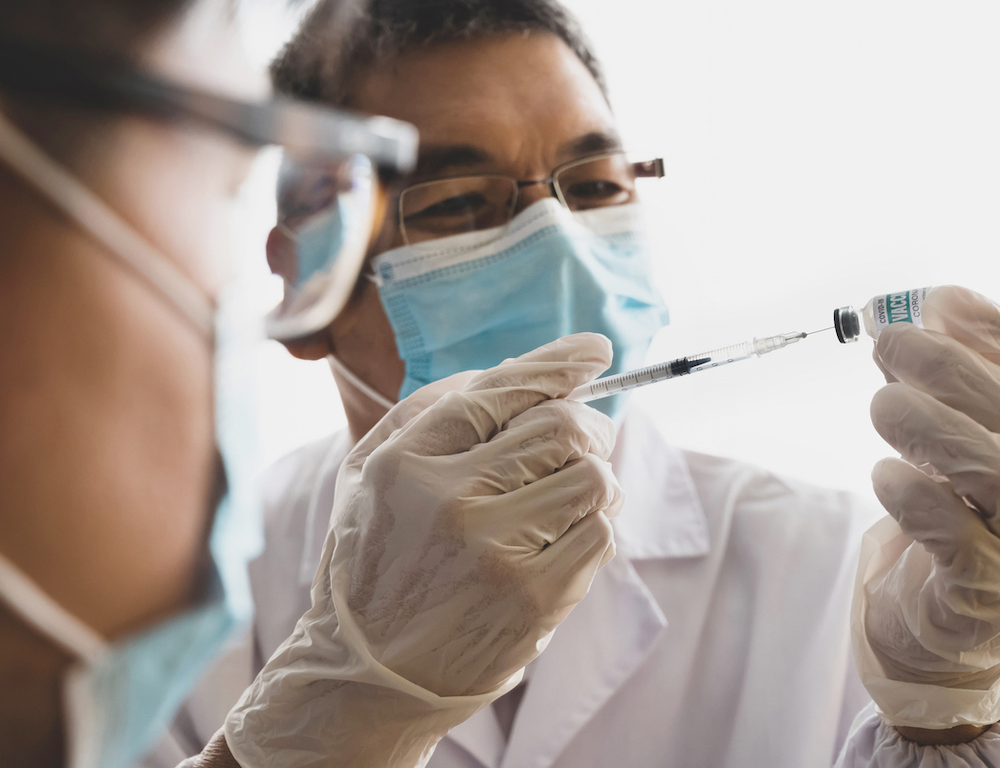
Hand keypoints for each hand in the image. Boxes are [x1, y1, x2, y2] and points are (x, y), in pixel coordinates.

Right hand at [224, 333, 622, 766]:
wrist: (369, 677)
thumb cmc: (376, 561)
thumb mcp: (370, 474)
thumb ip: (432, 411)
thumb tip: (523, 370)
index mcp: (404, 462)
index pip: (499, 390)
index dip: (558, 364)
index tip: (594, 352)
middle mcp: (448, 501)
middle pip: (561, 426)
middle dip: (589, 424)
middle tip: (588, 437)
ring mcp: (494, 554)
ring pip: (593, 477)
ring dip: (595, 479)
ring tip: (570, 496)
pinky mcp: (533, 600)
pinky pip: (601, 534)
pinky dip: (594, 527)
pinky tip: (564, 538)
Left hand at [853, 286, 999, 728]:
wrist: (957, 627)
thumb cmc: (964, 519)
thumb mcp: (969, 444)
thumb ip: (952, 386)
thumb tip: (912, 315)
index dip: (995, 331)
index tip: (937, 302)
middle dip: (943, 366)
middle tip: (886, 344)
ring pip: (992, 468)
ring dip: (926, 424)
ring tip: (880, 405)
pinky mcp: (994, 593)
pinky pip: (954, 533)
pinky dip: (914, 496)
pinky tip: (885, 475)